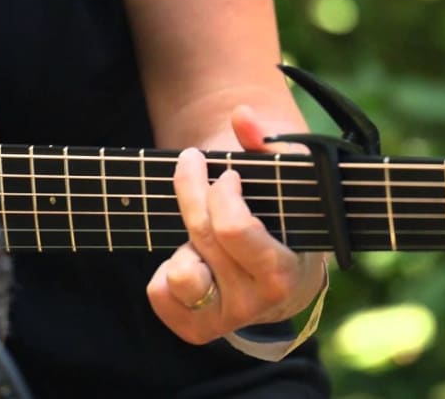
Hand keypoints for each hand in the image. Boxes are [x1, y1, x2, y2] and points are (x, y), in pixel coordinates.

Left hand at [146, 106, 326, 344]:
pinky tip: (192, 255)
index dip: (222, 193)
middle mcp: (257, 303)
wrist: (282, 271)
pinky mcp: (197, 329)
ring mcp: (225, 320)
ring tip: (202, 230)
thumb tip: (242, 115)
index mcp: (285, 272)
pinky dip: (167, 270)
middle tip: (195, 164)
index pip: (234, 229)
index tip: (229, 174)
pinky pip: (159, 294)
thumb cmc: (284, 216)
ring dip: (184, 241)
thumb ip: (267, 145)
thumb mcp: (285, 180)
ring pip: (179, 273)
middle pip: (203, 235)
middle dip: (194, 189)